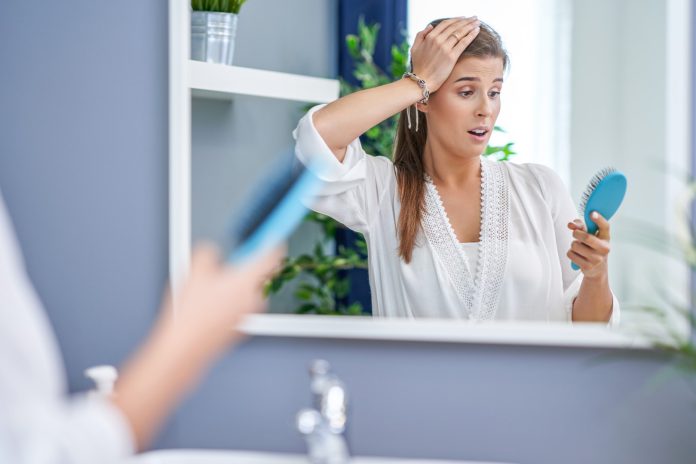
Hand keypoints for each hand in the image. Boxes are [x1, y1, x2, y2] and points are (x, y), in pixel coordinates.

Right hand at [161, 243, 284, 352]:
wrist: (186, 347)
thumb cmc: (192, 313)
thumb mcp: (194, 271)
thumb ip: (207, 252)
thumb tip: (211, 251)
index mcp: (248, 280)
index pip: (273, 256)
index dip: (274, 243)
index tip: (272, 236)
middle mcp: (254, 298)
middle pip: (264, 274)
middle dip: (253, 264)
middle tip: (235, 260)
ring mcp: (249, 314)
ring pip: (253, 291)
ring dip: (243, 283)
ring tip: (217, 284)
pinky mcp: (241, 327)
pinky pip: (244, 306)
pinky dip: (235, 299)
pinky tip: (214, 302)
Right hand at [410, 17, 480, 92]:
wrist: (422, 81)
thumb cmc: (418, 66)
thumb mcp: (415, 48)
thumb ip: (421, 35)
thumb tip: (431, 26)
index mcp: (430, 37)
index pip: (445, 24)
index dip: (456, 19)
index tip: (464, 18)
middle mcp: (438, 40)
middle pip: (455, 26)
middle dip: (466, 20)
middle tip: (474, 18)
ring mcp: (445, 48)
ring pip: (460, 33)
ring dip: (471, 25)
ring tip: (478, 22)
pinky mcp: (451, 57)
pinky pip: (463, 43)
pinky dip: (471, 35)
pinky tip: (477, 30)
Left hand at [566, 212, 610, 279]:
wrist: (597, 270)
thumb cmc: (591, 247)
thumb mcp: (589, 235)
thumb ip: (580, 227)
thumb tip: (570, 224)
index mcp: (606, 238)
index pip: (605, 226)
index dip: (599, 219)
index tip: (592, 213)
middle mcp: (604, 248)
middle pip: (586, 237)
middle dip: (576, 233)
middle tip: (575, 234)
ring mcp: (597, 259)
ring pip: (575, 245)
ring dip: (573, 244)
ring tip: (578, 247)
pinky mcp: (588, 267)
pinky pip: (570, 254)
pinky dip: (570, 253)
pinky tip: (577, 256)